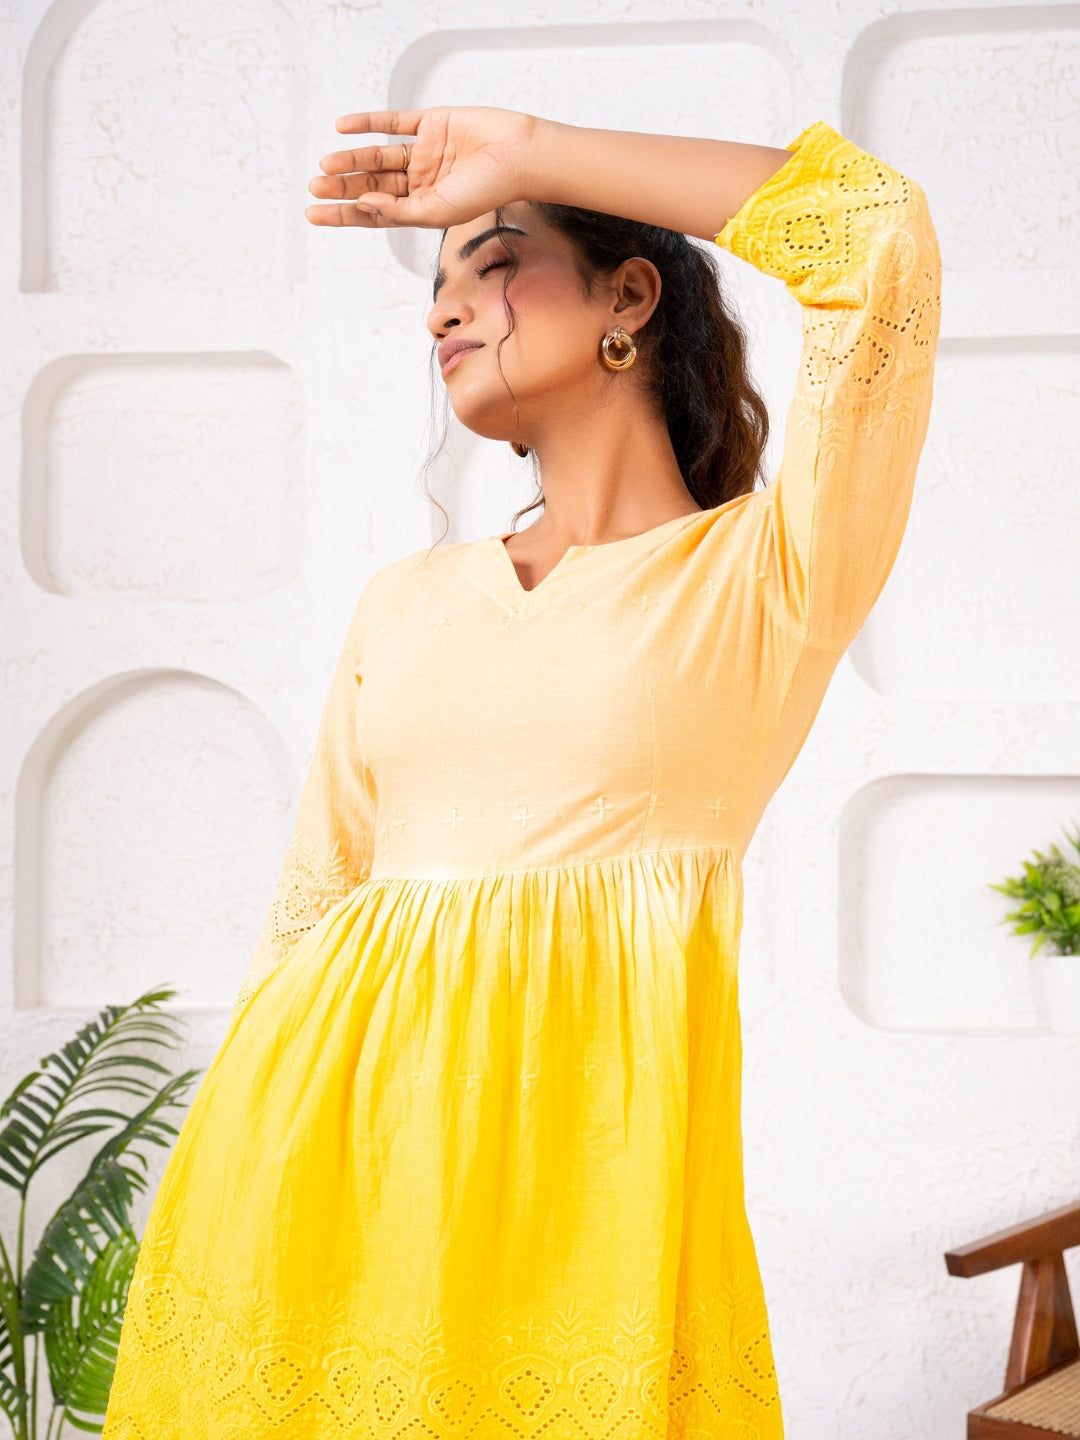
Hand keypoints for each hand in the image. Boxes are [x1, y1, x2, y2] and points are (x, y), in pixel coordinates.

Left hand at [305, 106, 546, 228]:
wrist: (519, 155)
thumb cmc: (487, 190)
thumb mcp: (437, 211)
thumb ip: (399, 211)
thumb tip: (362, 205)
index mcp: (423, 207)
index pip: (375, 212)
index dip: (344, 214)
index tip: (315, 214)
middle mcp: (421, 181)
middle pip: (373, 184)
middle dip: (343, 186)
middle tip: (315, 186)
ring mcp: (426, 152)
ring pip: (379, 157)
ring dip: (351, 159)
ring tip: (326, 164)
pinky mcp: (432, 123)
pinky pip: (394, 123)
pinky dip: (368, 124)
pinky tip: (344, 128)